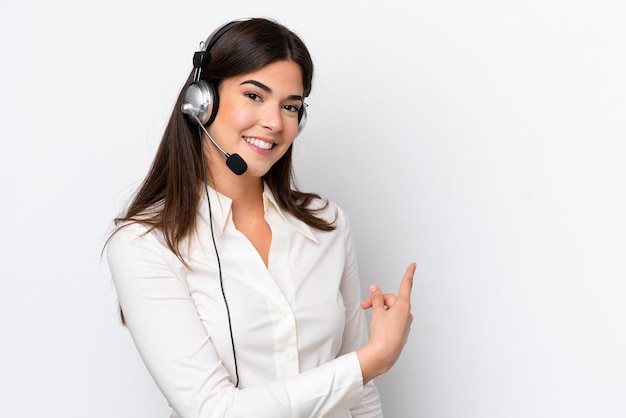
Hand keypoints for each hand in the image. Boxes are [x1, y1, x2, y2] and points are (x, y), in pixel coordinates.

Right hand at [356, 263, 414, 383]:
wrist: (383, 355)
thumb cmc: (382, 334)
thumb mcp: (377, 311)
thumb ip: (376, 298)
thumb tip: (374, 288)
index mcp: (403, 306)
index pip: (406, 285)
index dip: (409, 273)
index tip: (413, 265)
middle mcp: (407, 313)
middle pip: (391, 299)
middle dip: (378, 301)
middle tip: (365, 306)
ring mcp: (405, 323)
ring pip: (390, 310)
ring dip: (380, 311)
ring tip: (372, 319)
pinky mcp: (401, 331)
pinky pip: (392, 320)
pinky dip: (384, 319)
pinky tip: (378, 328)